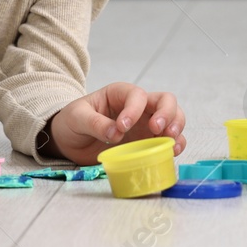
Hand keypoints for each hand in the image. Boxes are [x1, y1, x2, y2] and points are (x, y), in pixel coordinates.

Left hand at [46, 82, 184, 166]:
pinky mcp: (148, 143)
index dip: (134, 109)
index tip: (122, 127)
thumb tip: (116, 133)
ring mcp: (146, 124)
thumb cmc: (72, 122)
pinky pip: (169, 141)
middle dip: (167, 113)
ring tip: (170, 142)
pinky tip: (172, 152)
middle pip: (165, 101)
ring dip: (176, 127)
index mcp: (120, 94)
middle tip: (158, 130)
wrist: (69, 141)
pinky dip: (175, 145)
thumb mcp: (76, 118)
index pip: (136, 95)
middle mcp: (138, 107)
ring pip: (173, 118)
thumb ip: (95, 123)